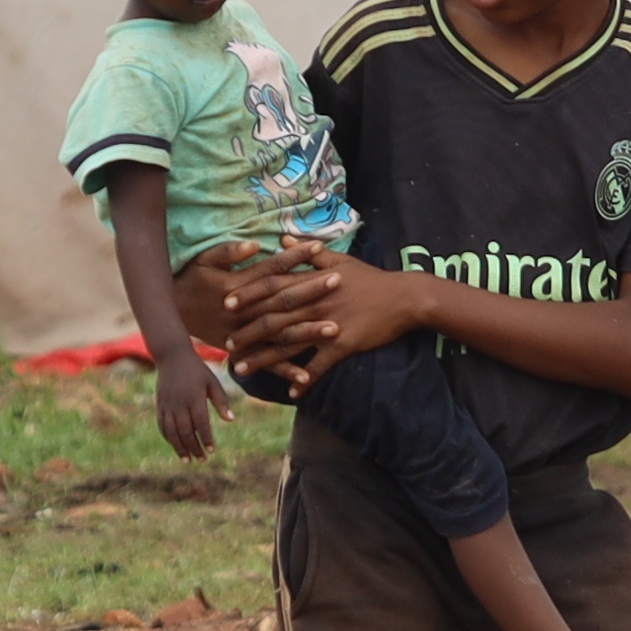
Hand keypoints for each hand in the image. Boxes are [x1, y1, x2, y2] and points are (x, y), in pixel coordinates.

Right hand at [153, 351, 218, 462]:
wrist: (172, 356)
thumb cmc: (197, 370)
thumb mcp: (212, 382)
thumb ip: (221, 401)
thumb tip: (230, 420)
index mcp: (194, 397)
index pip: (201, 423)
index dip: (206, 438)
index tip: (212, 450)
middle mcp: (179, 403)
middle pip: (185, 431)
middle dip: (194, 448)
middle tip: (202, 459)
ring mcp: (167, 405)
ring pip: (171, 432)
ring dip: (179, 448)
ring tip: (187, 460)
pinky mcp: (160, 405)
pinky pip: (162, 426)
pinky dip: (168, 438)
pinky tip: (176, 446)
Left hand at [221, 240, 414, 374]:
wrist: (405, 297)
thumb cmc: (371, 278)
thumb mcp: (340, 259)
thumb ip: (308, 252)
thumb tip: (283, 238)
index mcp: (312, 282)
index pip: (273, 287)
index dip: (248, 296)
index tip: (226, 306)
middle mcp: (315, 303)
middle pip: (274, 318)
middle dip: (248, 332)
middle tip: (226, 344)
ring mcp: (329, 325)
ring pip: (289, 344)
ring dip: (264, 359)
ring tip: (243, 369)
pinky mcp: (344, 344)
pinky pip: (320, 366)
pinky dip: (306, 379)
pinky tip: (291, 392)